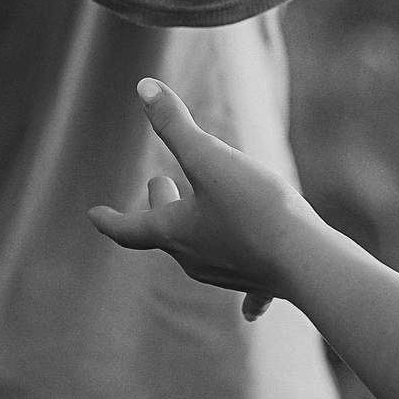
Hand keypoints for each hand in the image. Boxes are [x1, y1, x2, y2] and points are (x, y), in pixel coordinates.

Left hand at [89, 78, 314, 321]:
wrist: (306, 261)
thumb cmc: (254, 207)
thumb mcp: (209, 157)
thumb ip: (175, 125)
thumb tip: (144, 87)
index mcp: (175, 232)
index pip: (129, 228)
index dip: (109, 219)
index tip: (93, 214)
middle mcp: (195, 259)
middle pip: (166, 234)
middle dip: (158, 207)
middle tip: (157, 183)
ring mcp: (227, 274)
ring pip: (202, 252)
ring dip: (196, 230)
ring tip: (203, 211)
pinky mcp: (262, 282)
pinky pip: (247, 290)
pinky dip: (243, 293)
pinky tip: (248, 311)